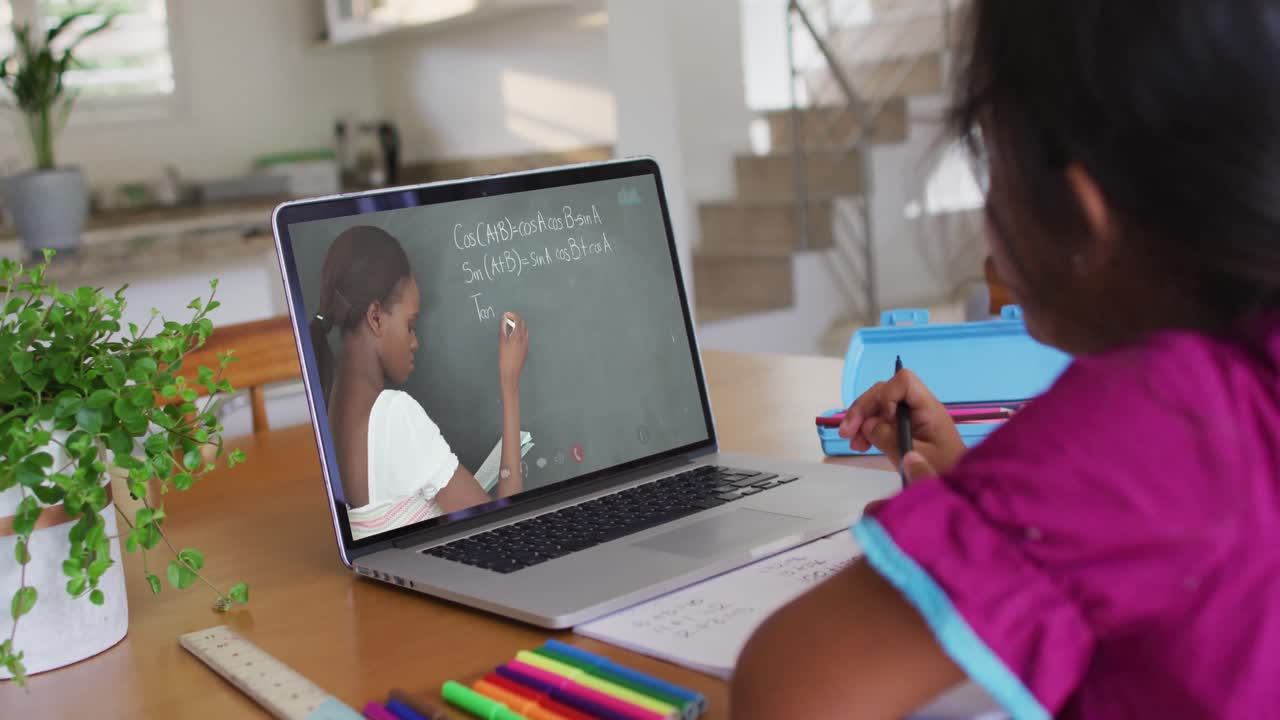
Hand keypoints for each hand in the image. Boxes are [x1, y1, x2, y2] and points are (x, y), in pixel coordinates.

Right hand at [497, 311, 527, 386]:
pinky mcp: (526, 349)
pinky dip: (519, 333)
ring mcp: (526, 344)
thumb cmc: (504, 358)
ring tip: (509, 328)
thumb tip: (504, 319)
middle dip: (515, 319)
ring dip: (518, 326)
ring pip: (524, 330)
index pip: (518, 319)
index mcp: (518, 335)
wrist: (511, 372)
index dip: (513, 315)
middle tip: (507, 319)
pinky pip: (524, 337)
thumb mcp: (502, 341)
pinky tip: (512, 337)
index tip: (507, 314)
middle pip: (522, 324)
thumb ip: (504, 329)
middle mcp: (524, 338)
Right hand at [838, 369, 964, 477]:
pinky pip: (882, 420)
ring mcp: (911, 417)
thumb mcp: (914, 458)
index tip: (881, 420)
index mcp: (928, 409)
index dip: (886, 395)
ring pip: (879, 406)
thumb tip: (868, 425)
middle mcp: (919, 407)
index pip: (904, 382)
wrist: (961, 490)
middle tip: (846, 434)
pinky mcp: (906, 428)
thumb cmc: (944, 472)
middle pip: (884, 392)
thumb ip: (890, 439)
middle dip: (863, 409)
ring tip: (853, 444)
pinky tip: (861, 445)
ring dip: (861, 420)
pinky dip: (868, 429)